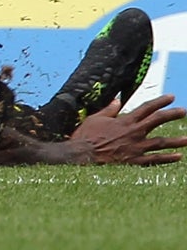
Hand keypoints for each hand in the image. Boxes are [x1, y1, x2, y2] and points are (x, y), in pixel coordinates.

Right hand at [70, 97, 185, 164]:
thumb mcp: (96, 118)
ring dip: (177, 140)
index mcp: (125, 121)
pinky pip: (155, 160)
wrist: (83, 154)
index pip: (146, 108)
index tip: (171, 97)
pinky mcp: (136, 161)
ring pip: (161, 142)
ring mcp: (137, 147)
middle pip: (157, 121)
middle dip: (172, 114)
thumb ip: (109, 110)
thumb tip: (118, 101)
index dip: (160, 101)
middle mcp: (134, 132)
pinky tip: (179, 157)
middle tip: (183, 111)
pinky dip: (168, 158)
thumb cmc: (87, 135)